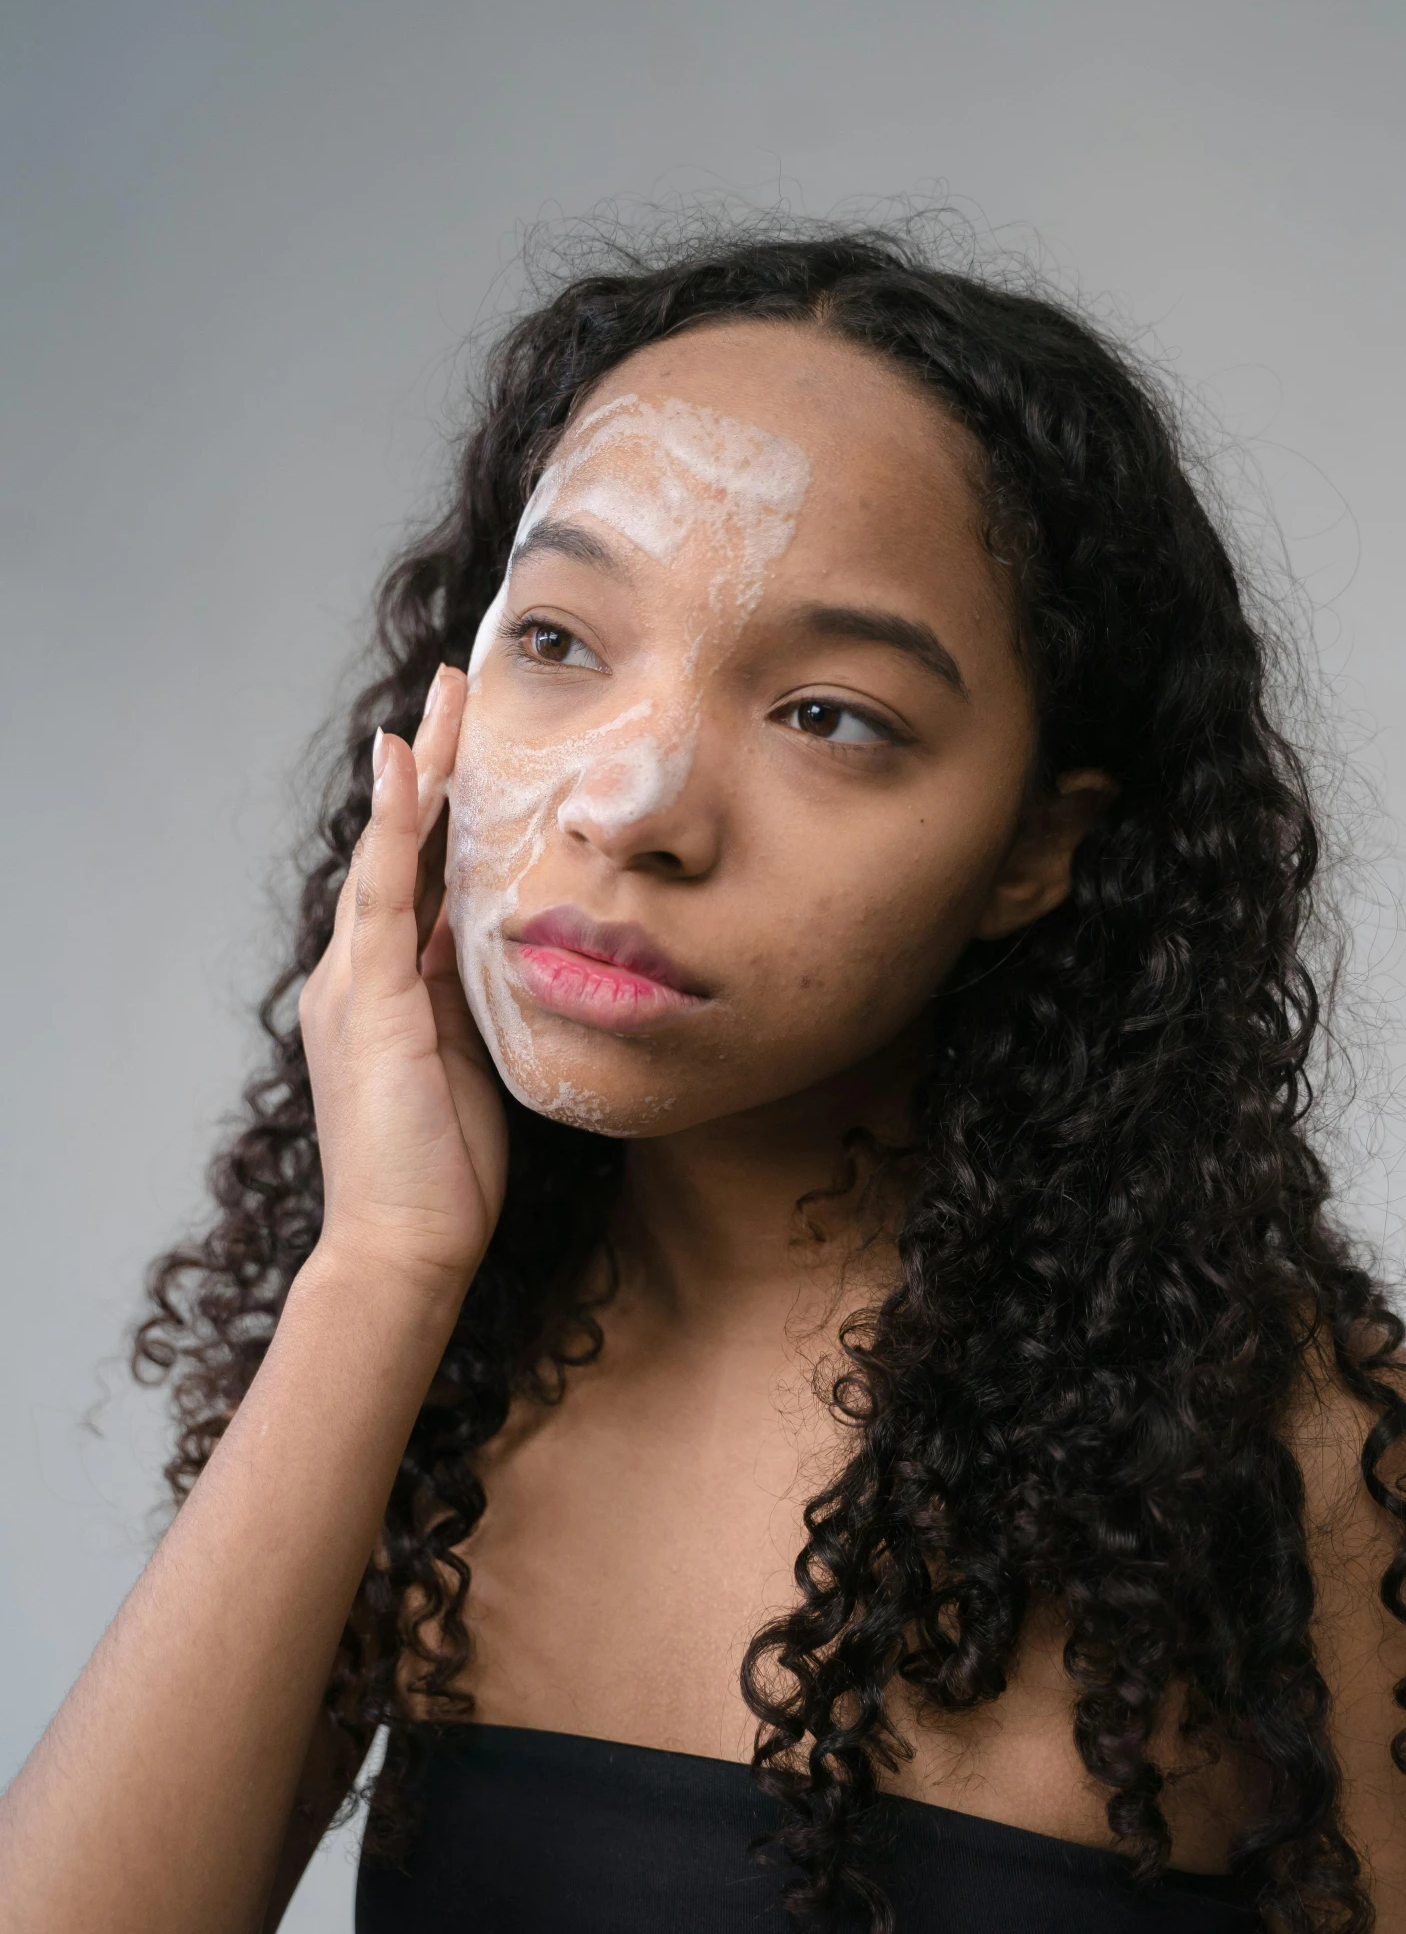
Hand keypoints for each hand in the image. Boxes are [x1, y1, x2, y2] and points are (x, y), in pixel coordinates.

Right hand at [299, 668, 508, 1294]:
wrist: (405, 1246)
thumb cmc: (445, 1173)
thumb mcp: (476, 1066)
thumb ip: (481, 1005)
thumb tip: (522, 956)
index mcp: (390, 988)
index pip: (419, 876)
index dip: (443, 809)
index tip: (471, 745)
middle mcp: (361, 973)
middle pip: (398, 846)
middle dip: (429, 766)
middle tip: (454, 687)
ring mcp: (356, 983)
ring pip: (387, 852)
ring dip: (417, 773)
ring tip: (440, 700)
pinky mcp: (367, 1000)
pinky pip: (380, 894)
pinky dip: (391, 826)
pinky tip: (405, 766)